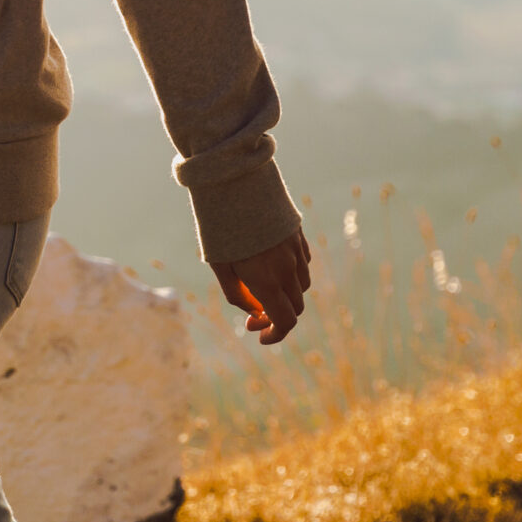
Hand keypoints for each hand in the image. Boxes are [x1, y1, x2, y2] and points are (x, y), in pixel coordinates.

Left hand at [209, 228, 311, 344]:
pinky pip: (302, 265)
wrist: (234, 184)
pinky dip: (290, 275)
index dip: (276, 335)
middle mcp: (288, 269)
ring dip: (285, 296)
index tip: (259, 337)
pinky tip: (269, 266)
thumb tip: (253, 312)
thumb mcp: (219, 265)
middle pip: (295, 307)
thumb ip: (237, 294)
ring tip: (258, 287)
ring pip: (301, 286)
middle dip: (276, 317)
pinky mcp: (299, 237)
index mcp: (267, 280)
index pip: (286, 321)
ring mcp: (296, 252)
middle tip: (251, 316)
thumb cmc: (219, 227)